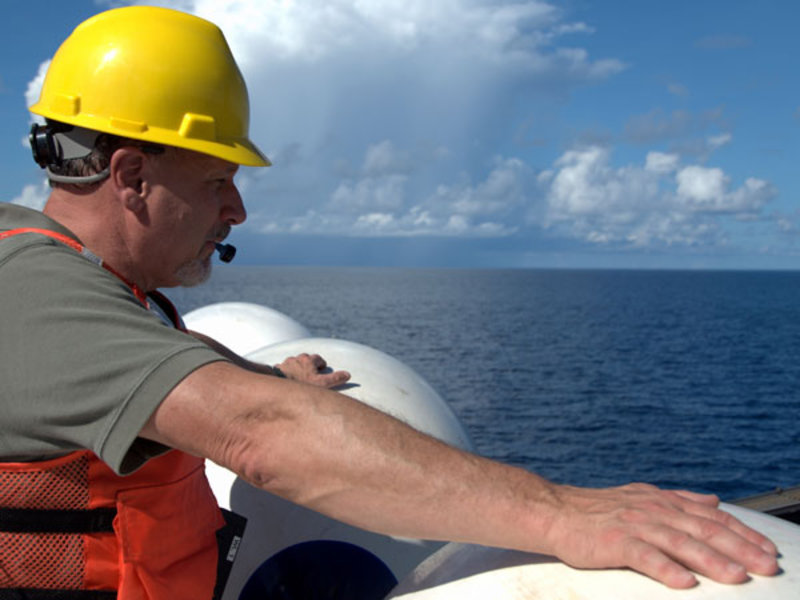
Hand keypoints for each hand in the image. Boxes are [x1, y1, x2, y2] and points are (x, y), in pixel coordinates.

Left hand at [275, 353, 350, 388]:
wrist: (277, 388)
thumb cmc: (301, 385)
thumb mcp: (322, 384)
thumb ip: (335, 379)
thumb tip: (348, 374)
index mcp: (308, 360)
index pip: (318, 358)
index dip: (321, 365)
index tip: (322, 370)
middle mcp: (297, 358)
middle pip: (305, 359)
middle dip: (309, 365)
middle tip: (312, 375)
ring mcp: (286, 363)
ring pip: (294, 363)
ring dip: (297, 368)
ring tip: (299, 378)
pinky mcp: (276, 369)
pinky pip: (283, 368)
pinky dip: (286, 372)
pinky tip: (286, 380)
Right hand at [543, 482, 778, 587]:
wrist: (556, 511)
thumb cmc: (599, 510)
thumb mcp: (644, 497)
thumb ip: (681, 500)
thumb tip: (715, 500)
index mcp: (663, 501)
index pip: (712, 517)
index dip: (743, 533)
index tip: (768, 550)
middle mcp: (654, 510)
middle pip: (704, 529)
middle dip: (740, 549)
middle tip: (766, 567)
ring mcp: (634, 524)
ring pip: (680, 542)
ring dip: (711, 560)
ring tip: (736, 577)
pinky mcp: (614, 542)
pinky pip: (644, 557)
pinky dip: (665, 569)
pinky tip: (684, 582)